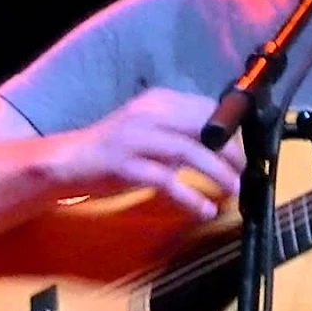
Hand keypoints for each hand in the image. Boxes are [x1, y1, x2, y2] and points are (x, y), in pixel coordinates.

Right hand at [51, 87, 243, 219]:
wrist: (66, 161)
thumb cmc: (114, 149)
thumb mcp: (151, 132)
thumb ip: (181, 135)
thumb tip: (222, 148)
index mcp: (158, 101)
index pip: (205, 108)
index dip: (229, 129)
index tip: (245, 149)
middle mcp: (149, 113)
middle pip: (202, 127)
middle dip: (230, 150)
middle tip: (244, 171)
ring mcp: (135, 138)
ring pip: (189, 151)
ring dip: (217, 172)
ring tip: (234, 189)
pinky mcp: (124, 165)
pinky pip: (166, 181)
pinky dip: (190, 197)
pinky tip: (205, 209)